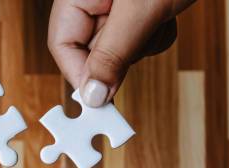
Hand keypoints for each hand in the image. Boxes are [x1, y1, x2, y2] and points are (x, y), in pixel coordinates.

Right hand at [48, 0, 193, 106]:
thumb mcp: (141, 10)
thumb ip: (113, 54)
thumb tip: (92, 96)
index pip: (63, 45)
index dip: (82, 73)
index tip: (101, 97)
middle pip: (91, 50)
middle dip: (121, 54)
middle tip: (144, 37)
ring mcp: (113, 4)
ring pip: (118, 48)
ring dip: (142, 45)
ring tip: (159, 17)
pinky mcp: (135, 9)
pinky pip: (138, 38)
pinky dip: (154, 36)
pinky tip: (165, 14)